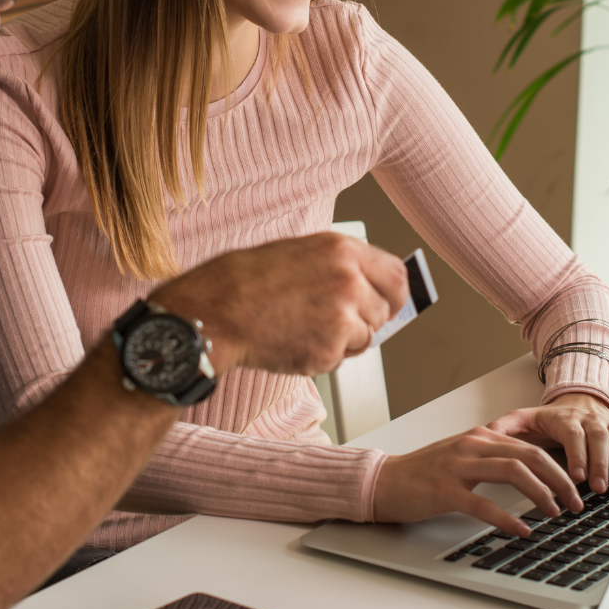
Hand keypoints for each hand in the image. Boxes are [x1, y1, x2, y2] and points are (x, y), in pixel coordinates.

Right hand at [150, 231, 406, 374]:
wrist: (213, 313)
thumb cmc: (242, 282)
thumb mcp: (297, 252)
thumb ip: (337, 266)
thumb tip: (366, 286)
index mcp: (341, 250)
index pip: (396, 275)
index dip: (395, 295)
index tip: (390, 304)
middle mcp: (349, 280)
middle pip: (383, 310)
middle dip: (364, 320)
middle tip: (332, 322)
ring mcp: (342, 316)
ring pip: (365, 338)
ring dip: (343, 340)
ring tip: (303, 328)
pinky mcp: (329, 349)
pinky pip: (341, 359)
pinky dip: (322, 357)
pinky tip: (293, 341)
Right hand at [373, 426, 583, 536]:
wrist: (383, 481)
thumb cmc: (422, 474)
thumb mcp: (461, 457)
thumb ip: (491, 459)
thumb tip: (528, 474)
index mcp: (479, 438)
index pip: (530, 448)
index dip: (558, 468)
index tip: (574, 488)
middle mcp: (472, 445)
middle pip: (529, 456)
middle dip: (559, 480)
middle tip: (575, 502)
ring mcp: (457, 466)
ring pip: (513, 472)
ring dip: (541, 494)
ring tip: (554, 513)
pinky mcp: (444, 490)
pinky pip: (483, 504)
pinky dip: (506, 518)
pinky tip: (520, 530)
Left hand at [486, 393, 608, 494]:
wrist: (579, 399)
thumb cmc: (551, 418)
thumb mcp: (524, 418)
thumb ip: (505, 426)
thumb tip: (482, 433)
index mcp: (565, 417)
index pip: (573, 434)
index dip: (577, 454)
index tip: (577, 476)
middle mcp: (590, 420)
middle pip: (600, 438)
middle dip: (600, 464)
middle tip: (599, 487)